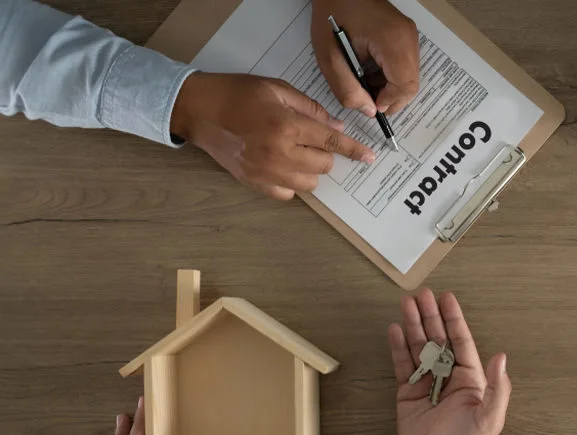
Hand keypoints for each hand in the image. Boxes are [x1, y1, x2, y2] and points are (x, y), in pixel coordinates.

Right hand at [170, 72, 374, 199]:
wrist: (199, 110)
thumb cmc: (238, 94)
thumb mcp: (277, 89)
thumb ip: (310, 109)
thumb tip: (337, 127)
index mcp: (286, 126)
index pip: (330, 142)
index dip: (353, 150)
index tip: (369, 157)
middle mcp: (279, 153)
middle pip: (323, 166)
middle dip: (324, 153)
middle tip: (308, 139)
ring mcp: (266, 172)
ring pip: (309, 184)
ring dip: (310, 170)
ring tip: (295, 153)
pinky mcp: (254, 183)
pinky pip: (287, 194)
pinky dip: (291, 183)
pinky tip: (283, 167)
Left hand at [311, 0, 419, 115]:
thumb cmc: (332, 13)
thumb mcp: (330, 56)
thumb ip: (347, 89)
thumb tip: (368, 110)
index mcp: (392, 40)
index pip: (405, 85)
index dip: (389, 102)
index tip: (371, 106)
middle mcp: (407, 37)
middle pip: (411, 83)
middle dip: (391, 98)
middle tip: (369, 100)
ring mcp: (409, 34)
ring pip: (410, 76)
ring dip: (390, 88)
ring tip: (366, 84)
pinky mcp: (406, 34)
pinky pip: (406, 65)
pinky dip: (391, 76)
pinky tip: (371, 72)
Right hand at [388, 290, 510, 434]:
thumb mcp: (489, 418)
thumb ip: (497, 387)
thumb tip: (501, 356)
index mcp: (471, 378)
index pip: (461, 341)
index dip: (454, 320)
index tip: (447, 298)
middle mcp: (448, 376)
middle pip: (438, 339)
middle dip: (430, 316)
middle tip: (421, 294)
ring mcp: (427, 383)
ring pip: (419, 347)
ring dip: (413, 326)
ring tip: (405, 303)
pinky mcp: (407, 393)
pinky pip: (402, 365)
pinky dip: (397, 347)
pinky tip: (394, 329)